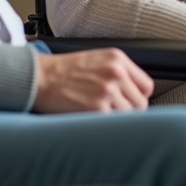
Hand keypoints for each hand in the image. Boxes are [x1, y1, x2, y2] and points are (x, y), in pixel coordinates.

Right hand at [32, 49, 154, 112]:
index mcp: (117, 59)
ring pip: (130, 116)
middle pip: (141, 104)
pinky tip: (94, 120)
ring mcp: (108, 91)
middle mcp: (116, 73)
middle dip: (129, 111)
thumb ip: (117, 72)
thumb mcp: (96, 60)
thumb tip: (133, 94)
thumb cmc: (64, 70)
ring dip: (117, 120)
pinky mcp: (98, 108)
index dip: (138, 97)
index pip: (146, 86)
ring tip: (101, 117)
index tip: (128, 102)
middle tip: (112, 113)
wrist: (39, 76)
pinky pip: (115, 124)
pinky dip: (107, 126)